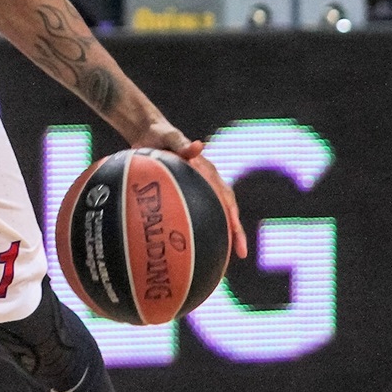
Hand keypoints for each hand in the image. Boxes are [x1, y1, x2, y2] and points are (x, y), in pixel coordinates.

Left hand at [133, 125, 247, 260]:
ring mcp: (197, 189)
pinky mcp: (184, 192)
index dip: (233, 215)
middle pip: (226, 210)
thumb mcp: (171, 137)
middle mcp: (207, 183)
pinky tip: (184, 245)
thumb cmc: (162, 135)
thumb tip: (199, 145)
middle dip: (235, 232)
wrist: (150, 134)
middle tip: (241, 253)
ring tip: (221, 257)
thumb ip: (183, 144)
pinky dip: (193, 227)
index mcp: (209, 172)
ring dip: (219, 233)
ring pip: (212, 214)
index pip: (226, 197)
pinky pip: (191, 211)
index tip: (238, 232)